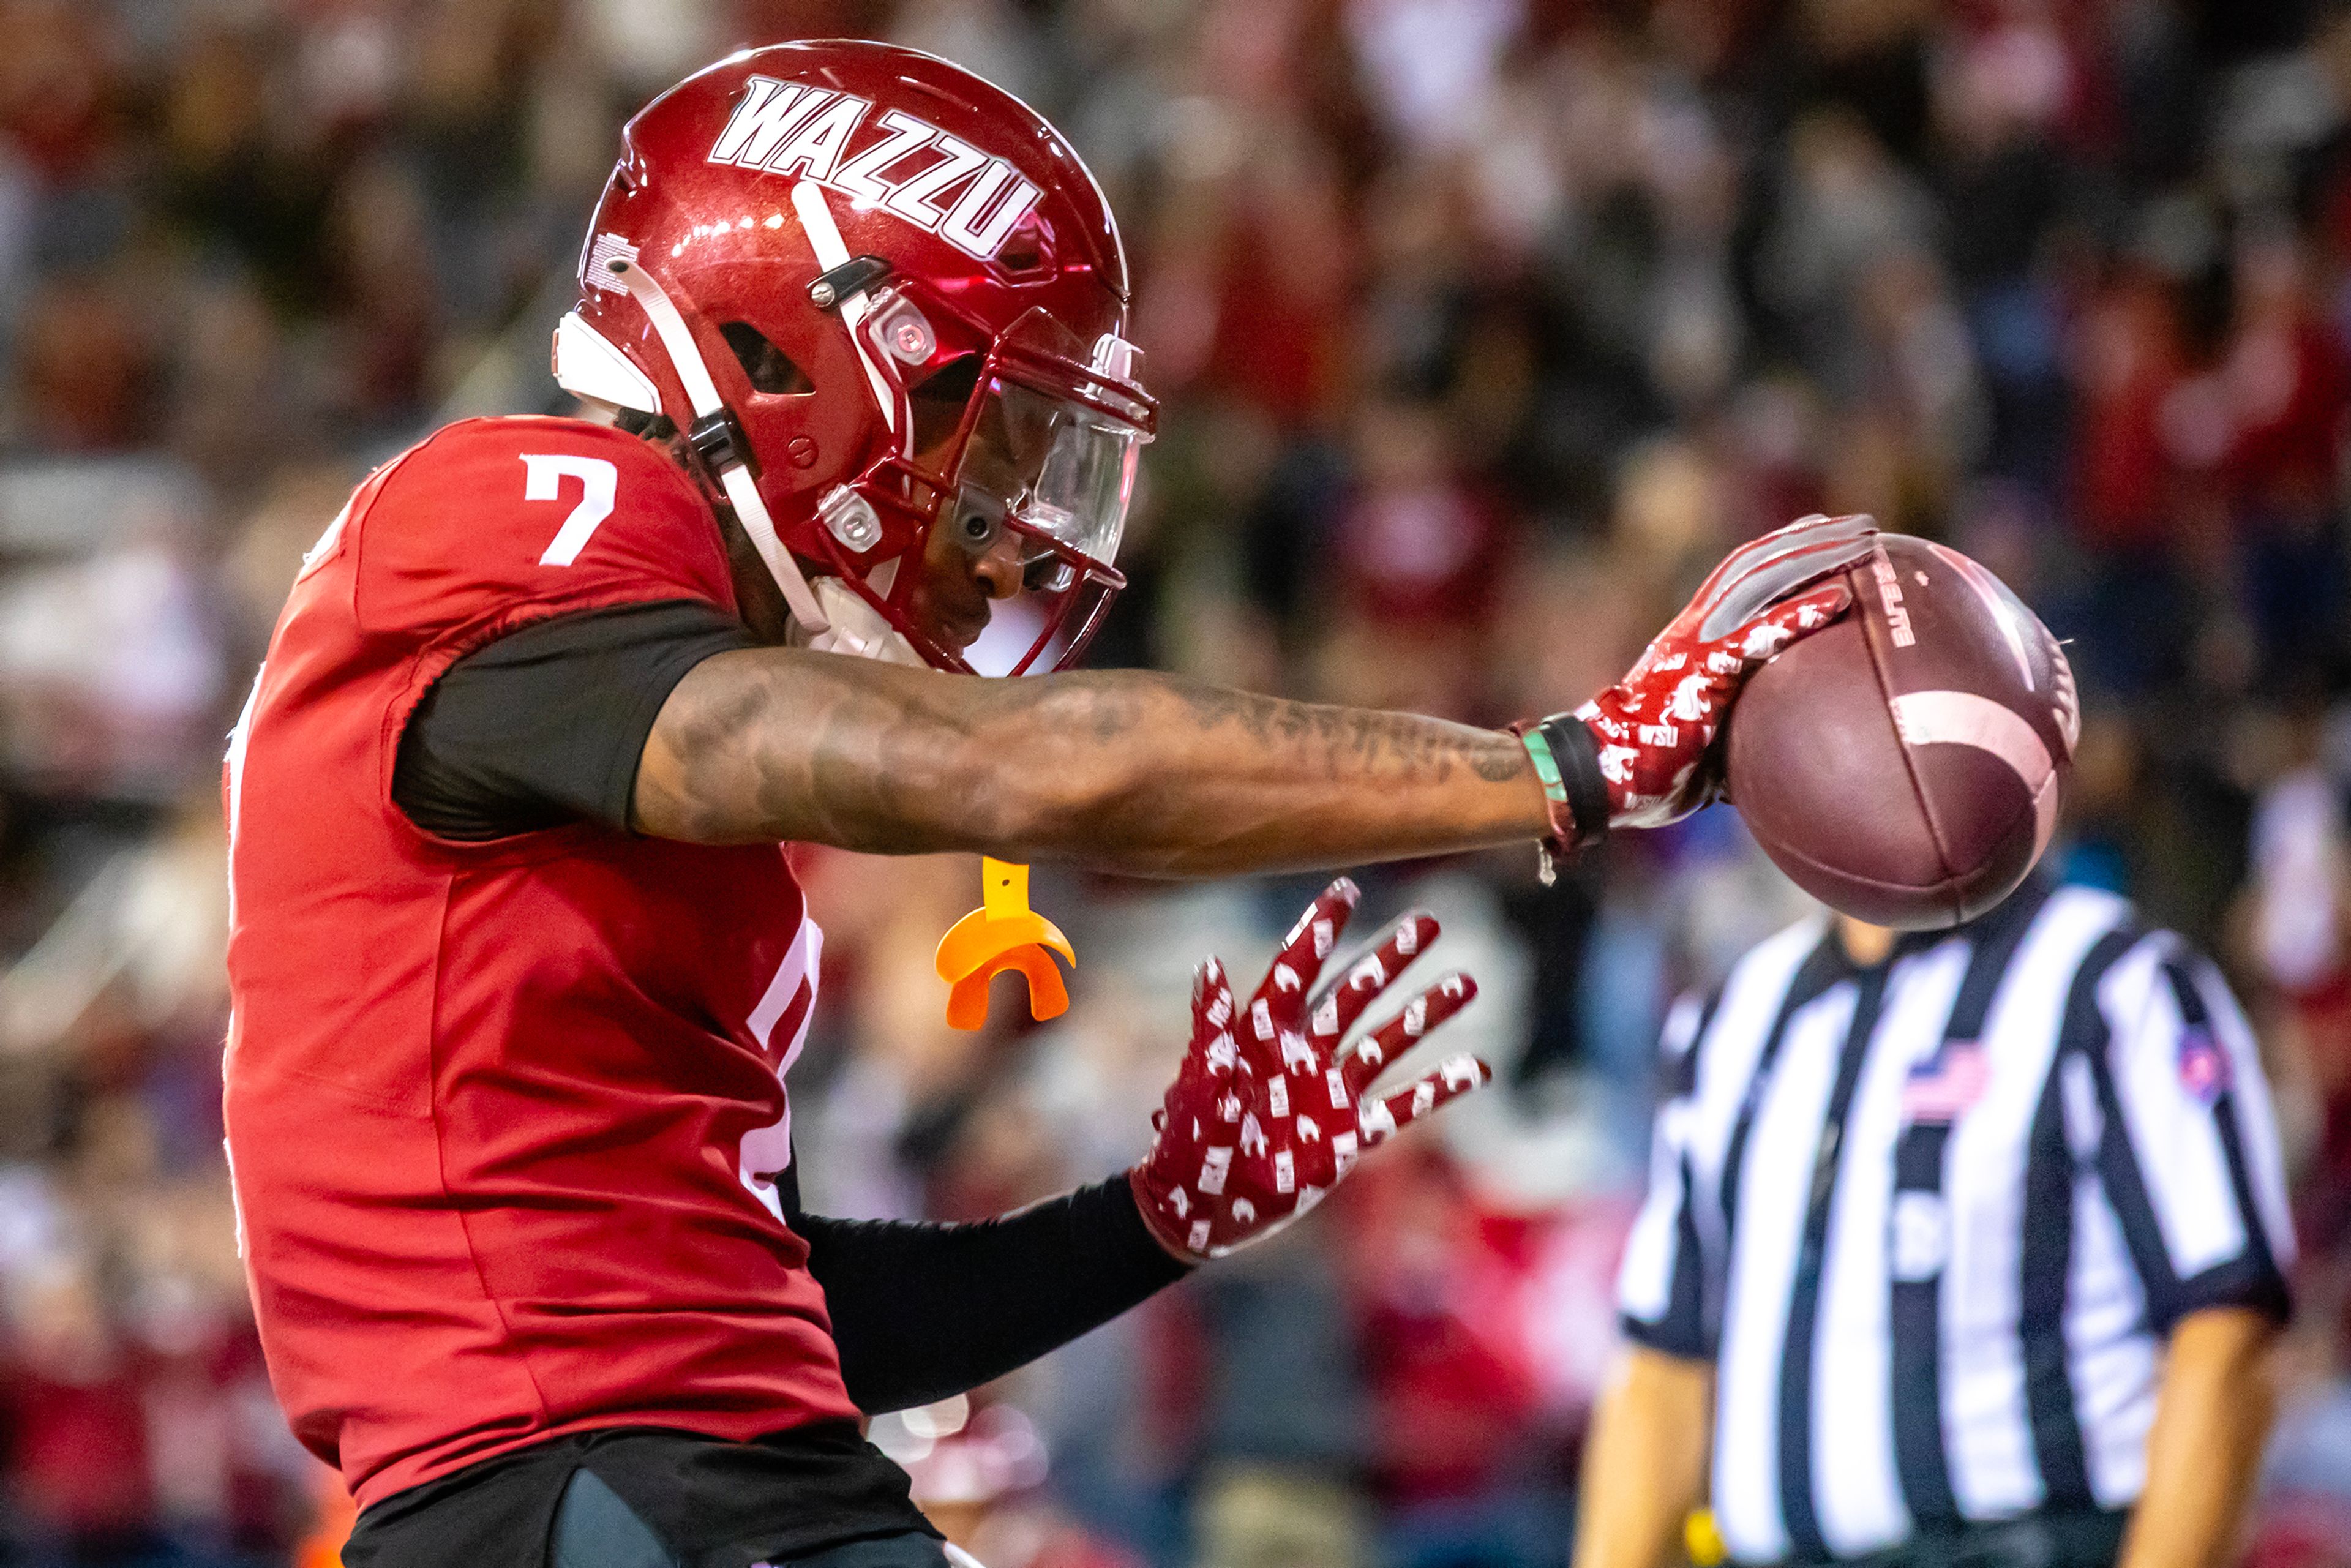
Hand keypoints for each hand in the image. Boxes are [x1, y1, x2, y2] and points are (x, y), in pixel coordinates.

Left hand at [1129, 879, 1488, 1260]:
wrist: (1197, 1210)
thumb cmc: (1187, 1143)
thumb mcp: (1199, 1083)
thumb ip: (1212, 1028)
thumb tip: (1208, 964)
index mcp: (1263, 1033)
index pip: (1299, 968)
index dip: (1321, 928)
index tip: (1348, 887)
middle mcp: (1304, 1053)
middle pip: (1355, 994)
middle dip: (1391, 958)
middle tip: (1429, 921)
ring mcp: (1331, 1092)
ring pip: (1387, 1041)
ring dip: (1425, 1012)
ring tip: (1467, 982)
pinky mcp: (1350, 1136)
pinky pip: (1401, 1106)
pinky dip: (1438, 1089)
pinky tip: (1477, 1069)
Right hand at [1519, 513, 1874, 845]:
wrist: (1601, 769)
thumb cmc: (1647, 764)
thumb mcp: (1701, 732)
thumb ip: (1740, 722)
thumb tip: (1785, 748)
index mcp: (1692, 635)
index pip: (1740, 574)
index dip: (1780, 547)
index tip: (1822, 529)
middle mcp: (1695, 627)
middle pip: (1758, 563)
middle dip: (1811, 539)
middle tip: (1863, 524)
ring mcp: (1698, 643)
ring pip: (1761, 580)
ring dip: (1815, 556)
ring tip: (1862, 541)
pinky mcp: (1703, 669)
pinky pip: (1760, 634)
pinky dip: (1800, 613)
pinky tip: (1838, 598)